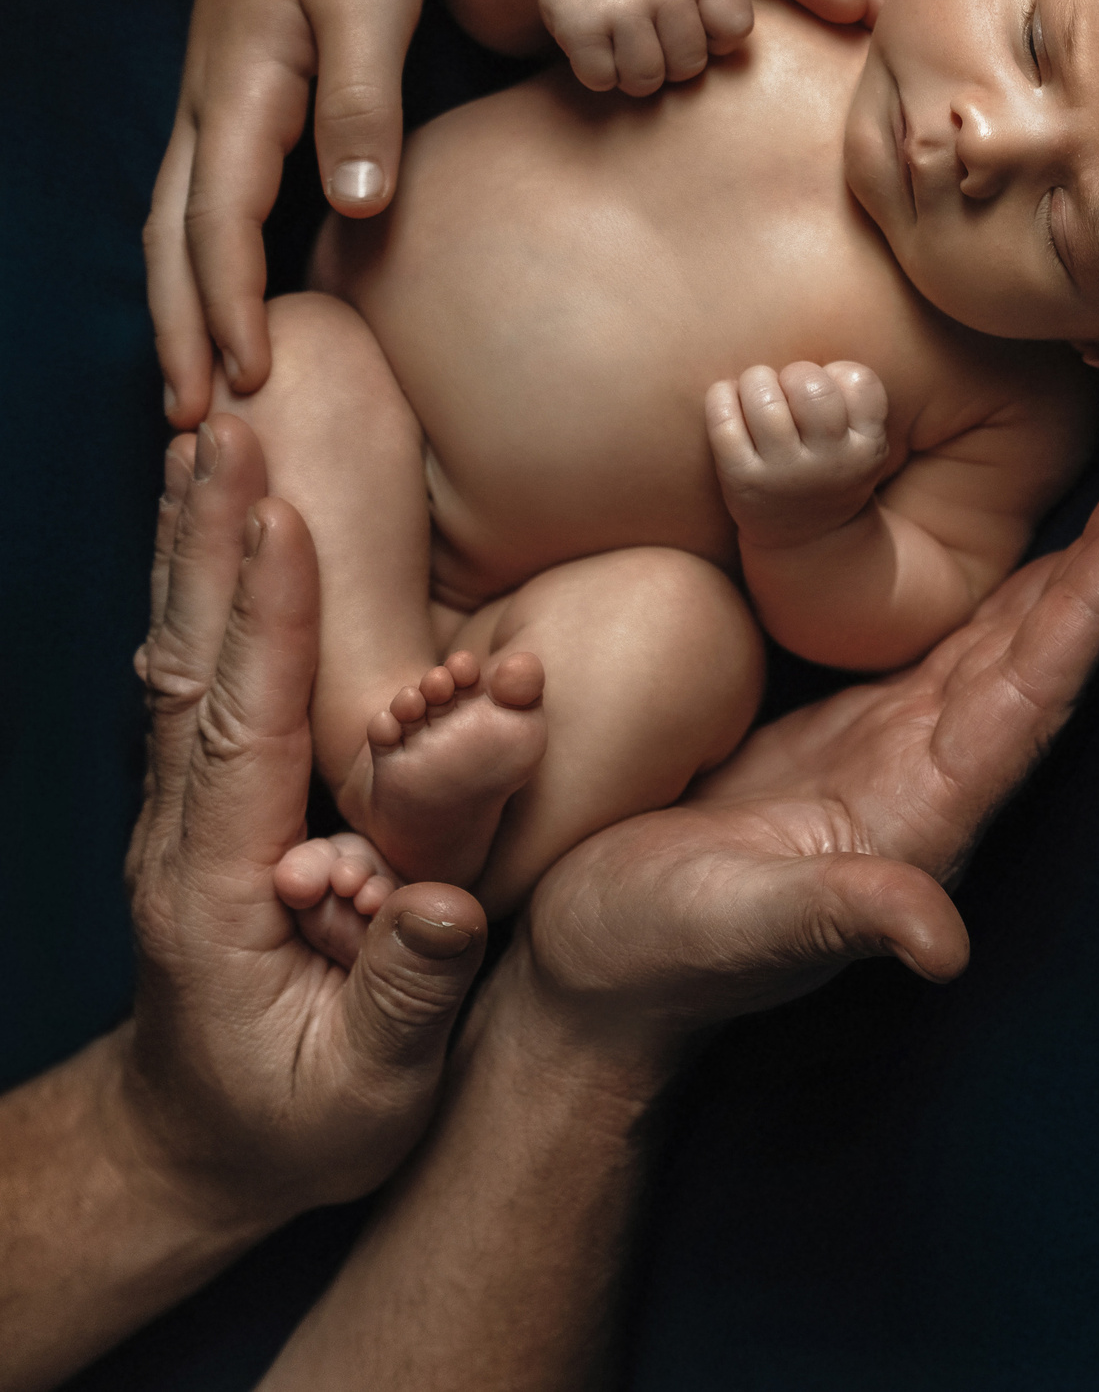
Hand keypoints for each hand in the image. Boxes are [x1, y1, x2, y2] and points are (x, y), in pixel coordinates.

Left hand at [122, 414, 489, 1224]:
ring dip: (194, 543)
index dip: (264, 622)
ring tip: (216, 437)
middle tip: (233, 424)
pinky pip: (193, 675)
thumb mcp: (363, 1092)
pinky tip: (214, 526)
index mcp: (217, 891)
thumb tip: (442, 907)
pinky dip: (199, 586)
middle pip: (193, 663)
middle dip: (211, 540)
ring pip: (181, 656)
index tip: (281, 519)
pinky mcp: (200, 805)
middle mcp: (182, 835)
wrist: (196, 1151)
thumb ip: (404, 997)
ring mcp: (180, 816)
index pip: (244, 731)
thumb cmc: (291, 1126)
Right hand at [150, 0, 422, 429]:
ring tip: (197, 393)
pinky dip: (198, 270)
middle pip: (173, 248)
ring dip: (180, 313)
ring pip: (173, 232)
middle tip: (194, 430)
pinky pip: (198, 208)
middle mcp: (208, 115)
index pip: (220, 227)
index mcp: (241, 98)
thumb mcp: (369, 1)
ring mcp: (210, 112)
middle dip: (181, 338)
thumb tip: (358, 205)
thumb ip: (365, 104)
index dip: (232, 310)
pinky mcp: (232, 107)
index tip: (247, 381)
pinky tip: (224, 311)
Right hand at [503, 450, 1098, 1068]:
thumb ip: (842, 917)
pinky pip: (919, 642)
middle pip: (1034, 652)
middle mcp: (925, 776)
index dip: (1093, 611)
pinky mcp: (833, 731)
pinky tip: (978, 535)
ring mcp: (884, 750)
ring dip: (1051, 566)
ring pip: (988, 640)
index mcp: (924, 814)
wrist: (585, 978)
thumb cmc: (655, 960)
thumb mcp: (741, 929)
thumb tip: (945, 946)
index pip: (1033, 694)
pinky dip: (962, 584)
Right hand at [531, 0, 754, 93]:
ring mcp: (622, 2)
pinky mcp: (580, 23)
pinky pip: (604, 80)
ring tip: (616, 28)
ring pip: (647, 81)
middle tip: (641, 21)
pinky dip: (595, 69)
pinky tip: (588, 33)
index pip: (736, 30)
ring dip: (630, 69)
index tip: (690, 17)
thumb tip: (798, 20)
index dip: (714, 36)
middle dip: (669, 58)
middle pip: (691, 66)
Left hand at [707, 360, 891, 548]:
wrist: (807, 539)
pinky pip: (723, 420)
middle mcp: (829, 464)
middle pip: (811, 387)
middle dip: (794, 373)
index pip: (859, 382)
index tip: (827, 390)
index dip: (837, 374)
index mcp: (866, 449)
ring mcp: (783, 474)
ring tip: (758, 392)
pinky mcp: (741, 481)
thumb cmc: (832, 467)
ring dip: (757, 380)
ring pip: (764, 398)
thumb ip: (853, 397)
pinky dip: (721, 396)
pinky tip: (727, 399)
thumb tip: (804, 368)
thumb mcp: (863, 442)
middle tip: (787, 388)